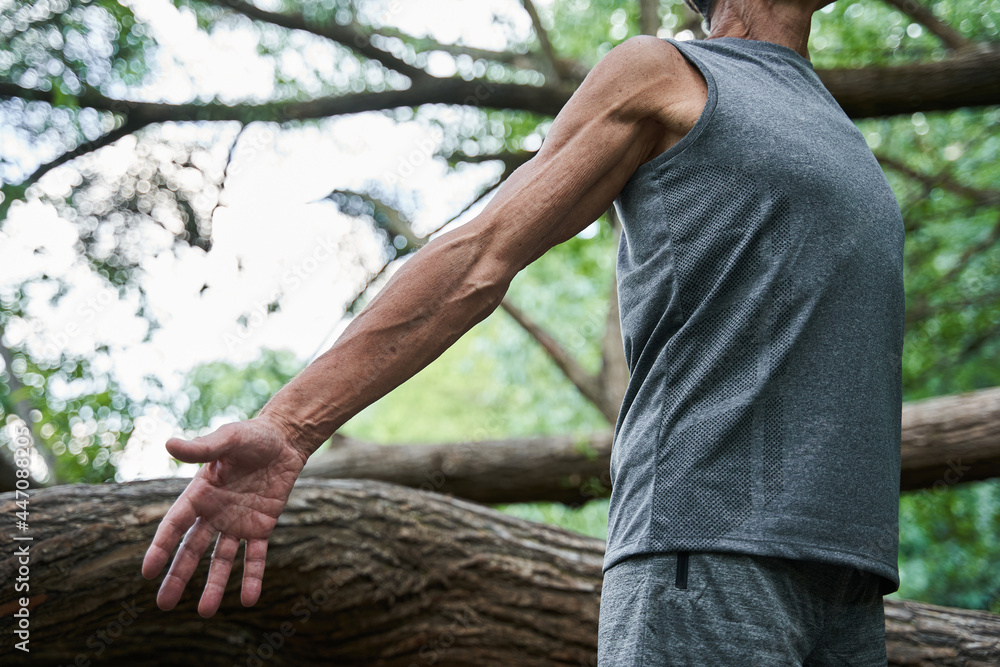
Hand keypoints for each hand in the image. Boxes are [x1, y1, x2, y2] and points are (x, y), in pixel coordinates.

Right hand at [141, 416, 307, 616]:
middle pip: (192, 550)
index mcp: (200, 494)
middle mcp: (214, 513)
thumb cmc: (252, 435)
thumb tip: (168, 444)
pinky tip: (250, 599)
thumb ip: (202, 448)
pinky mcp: (262, 527)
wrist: (285, 440)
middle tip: (163, 604)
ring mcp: (237, 523)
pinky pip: (256, 556)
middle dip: (178, 576)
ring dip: (215, 584)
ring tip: (205, 612)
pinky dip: (253, 576)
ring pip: (222, 559)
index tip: (147, 572)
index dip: (161, 548)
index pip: (174, 525)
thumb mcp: (227, 438)